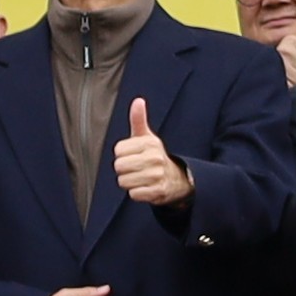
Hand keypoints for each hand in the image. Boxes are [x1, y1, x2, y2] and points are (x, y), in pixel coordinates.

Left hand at [105, 94, 188, 210]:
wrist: (177, 179)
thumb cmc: (154, 156)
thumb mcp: (146, 137)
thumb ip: (138, 119)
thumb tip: (138, 101)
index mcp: (149, 143)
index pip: (118, 151)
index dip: (122, 155)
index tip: (133, 155)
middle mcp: (154, 158)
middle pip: (119, 166)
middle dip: (124, 170)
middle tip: (135, 168)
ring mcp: (157, 175)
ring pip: (124, 182)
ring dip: (129, 183)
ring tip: (140, 178)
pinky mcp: (158, 191)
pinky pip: (133, 194)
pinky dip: (137, 193)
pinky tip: (145, 188)